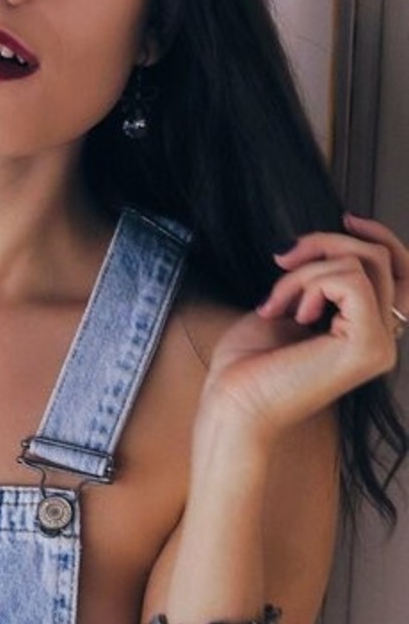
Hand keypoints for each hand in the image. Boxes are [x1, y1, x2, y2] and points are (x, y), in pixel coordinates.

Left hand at [198, 214, 405, 441]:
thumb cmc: (248, 366)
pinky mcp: (367, 345)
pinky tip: (291, 315)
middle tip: (282, 258)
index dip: (380, 237)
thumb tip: (330, 242)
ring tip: (275, 304)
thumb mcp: (288, 306)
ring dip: (304, 271)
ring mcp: (380, 345)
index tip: (345, 218)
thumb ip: (319, 277)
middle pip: (381, 258)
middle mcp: (383, 341)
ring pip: (361, 264)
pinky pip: (349, 280)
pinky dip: (308, 284)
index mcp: (367, 333)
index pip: (401, 272)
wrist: (232, 405)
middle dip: (326, 243)